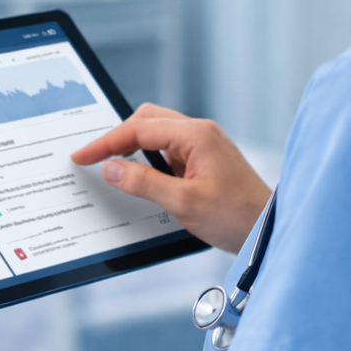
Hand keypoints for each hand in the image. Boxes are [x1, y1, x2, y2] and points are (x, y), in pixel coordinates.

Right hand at [71, 104, 271, 253]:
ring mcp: (204, 145)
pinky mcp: (205, 160)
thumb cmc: (236, 216)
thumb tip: (111, 168)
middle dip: (118, 137)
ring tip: (112, 166)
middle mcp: (200, 133)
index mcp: (196, 135)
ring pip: (157, 134)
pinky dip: (149, 160)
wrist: (268, 230)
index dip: (105, 143)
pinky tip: (140, 178)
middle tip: (94, 158)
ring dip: (134, 147)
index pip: (138, 129)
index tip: (81, 155)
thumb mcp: (183, 202)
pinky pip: (169, 151)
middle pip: (147, 121)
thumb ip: (143, 182)